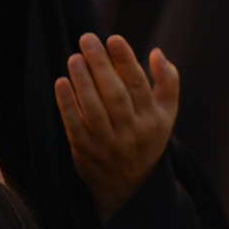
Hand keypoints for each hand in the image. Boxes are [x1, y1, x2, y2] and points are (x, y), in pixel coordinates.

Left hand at [54, 33, 177, 221]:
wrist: (130, 189)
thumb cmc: (147, 138)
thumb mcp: (166, 115)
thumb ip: (167, 82)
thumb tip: (157, 52)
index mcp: (152, 119)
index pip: (138, 86)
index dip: (126, 61)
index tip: (113, 38)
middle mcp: (131, 132)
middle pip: (115, 95)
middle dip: (101, 65)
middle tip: (87, 38)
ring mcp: (108, 144)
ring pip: (94, 110)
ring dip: (83, 82)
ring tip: (74, 57)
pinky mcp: (85, 152)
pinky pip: (75, 126)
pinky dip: (67, 105)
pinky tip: (60, 82)